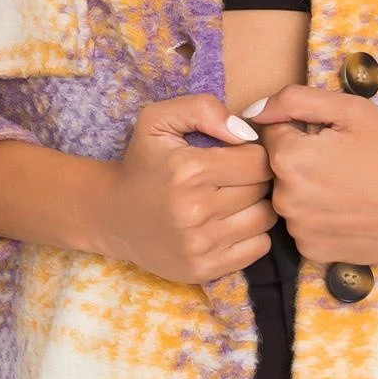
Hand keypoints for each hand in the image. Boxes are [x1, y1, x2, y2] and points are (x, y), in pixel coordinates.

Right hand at [94, 93, 277, 284]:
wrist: (112, 216)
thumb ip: (203, 109)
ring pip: (265, 219)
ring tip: (235, 201)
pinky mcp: (203, 269)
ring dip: (256, 207)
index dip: (251, 154)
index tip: (236, 157)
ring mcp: (200, 244)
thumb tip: (246, 133)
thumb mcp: (158, 120)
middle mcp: (195, 210)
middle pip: (262, 189)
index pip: (257, 161)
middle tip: (234, 179)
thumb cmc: (143, 163)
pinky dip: (251, 235)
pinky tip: (230, 224)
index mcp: (189, 170)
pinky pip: (258, 248)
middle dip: (254, 180)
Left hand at [238, 85, 377, 262]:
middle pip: (278, 168)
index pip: (272, 132)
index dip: (302, 129)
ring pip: (291, 198)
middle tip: (348, 161)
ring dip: (310, 189)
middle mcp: (285, 199)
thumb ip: (296, 101)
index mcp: (289, 159)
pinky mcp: (314, 253)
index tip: (333, 137)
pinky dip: (321, 217)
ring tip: (353, 186)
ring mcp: (299, 231)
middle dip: (304, 159)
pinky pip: (305, 226)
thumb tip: (255, 109)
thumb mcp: (352, 110)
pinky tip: (352, 210)